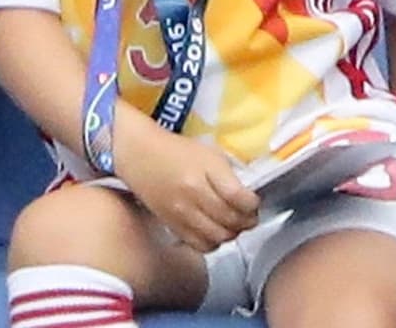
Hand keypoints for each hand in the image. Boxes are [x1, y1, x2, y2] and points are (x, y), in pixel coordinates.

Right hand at [114, 121, 258, 253]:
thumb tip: (247, 197)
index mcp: (206, 169)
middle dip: (247, 221)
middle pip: (230, 220)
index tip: (254, 202)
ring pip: (218, 237)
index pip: (238, 196)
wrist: (141, 156)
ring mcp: (182, 213)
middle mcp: (194, 194)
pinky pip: (200, 245)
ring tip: (235, 225)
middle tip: (250, 216)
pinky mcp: (173, 226)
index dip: (252, 204)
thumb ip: (229, 174)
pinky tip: (216, 232)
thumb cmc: (178, 150)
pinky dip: (214, 243)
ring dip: (232, 234)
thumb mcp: (209, 153)